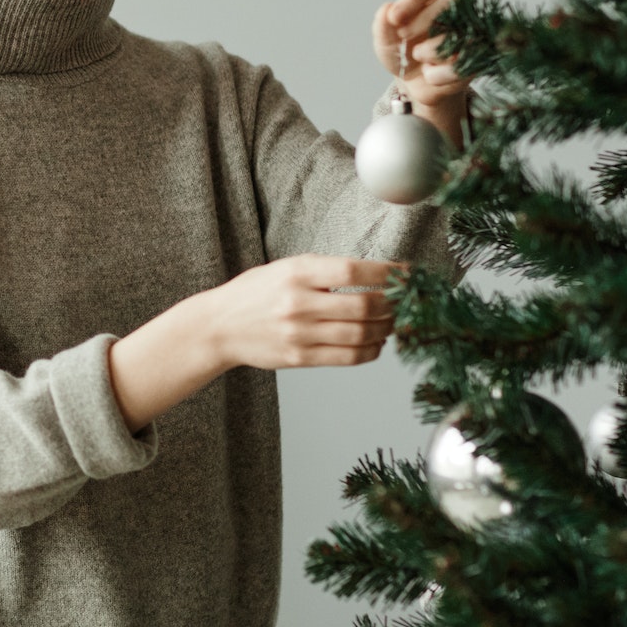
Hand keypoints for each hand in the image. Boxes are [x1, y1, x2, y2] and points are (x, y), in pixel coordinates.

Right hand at [204, 255, 402, 372]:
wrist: (218, 327)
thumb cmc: (254, 294)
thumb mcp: (285, 269)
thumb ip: (323, 271)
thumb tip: (375, 277)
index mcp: (296, 273)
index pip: (354, 271)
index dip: (388, 274)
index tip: (408, 275)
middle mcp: (298, 303)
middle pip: (364, 305)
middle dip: (393, 304)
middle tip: (404, 302)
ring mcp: (300, 333)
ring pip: (361, 333)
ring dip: (386, 328)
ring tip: (392, 322)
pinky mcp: (300, 357)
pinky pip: (348, 357)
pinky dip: (371, 350)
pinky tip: (375, 342)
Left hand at [372, 0, 471, 110]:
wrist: (416, 83)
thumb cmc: (401, 52)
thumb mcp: (385, 42)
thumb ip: (382, 26)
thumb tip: (387, 9)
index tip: (394, 17)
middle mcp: (459, 5)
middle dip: (423, 20)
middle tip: (402, 36)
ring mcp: (474, 28)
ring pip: (458, 32)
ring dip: (428, 51)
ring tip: (418, 56)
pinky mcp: (480, 54)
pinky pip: (462, 62)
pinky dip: (438, 74)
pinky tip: (430, 73)